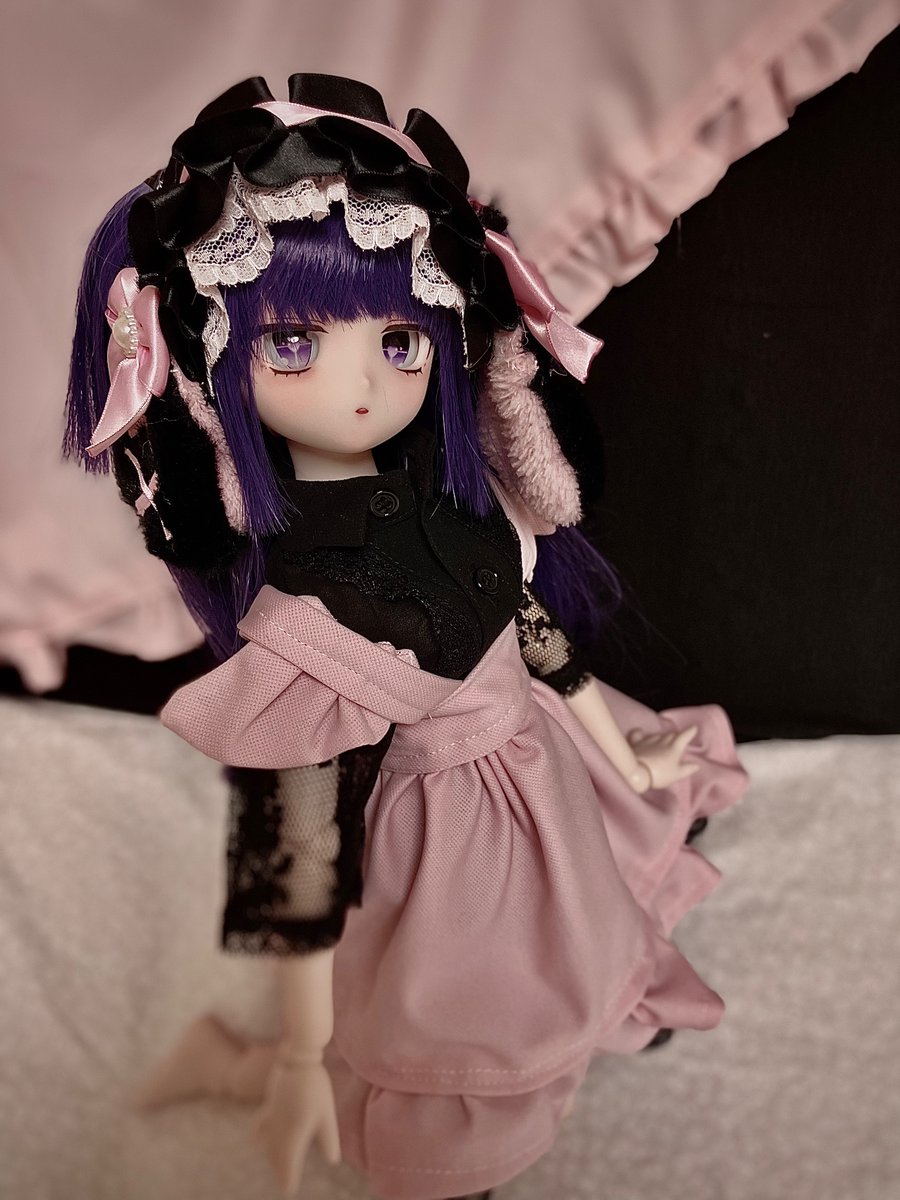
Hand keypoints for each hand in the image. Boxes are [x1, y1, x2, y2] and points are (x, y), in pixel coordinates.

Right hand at [252, 1058, 340, 1196]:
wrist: (297, 1059)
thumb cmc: (316, 1087)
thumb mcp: (326, 1115)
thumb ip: (328, 1138)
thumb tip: (332, 1161)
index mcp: (294, 1132)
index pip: (289, 1162)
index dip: (289, 1178)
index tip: (289, 1192)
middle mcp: (279, 1128)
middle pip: (276, 1155)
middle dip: (280, 1170)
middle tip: (286, 1185)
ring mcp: (272, 1116)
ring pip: (267, 1144)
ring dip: (271, 1157)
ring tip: (275, 1166)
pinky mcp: (270, 1105)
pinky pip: (260, 1127)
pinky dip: (259, 1138)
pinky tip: (256, 1143)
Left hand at [626, 725, 699, 790]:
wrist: (637, 773)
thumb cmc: (660, 775)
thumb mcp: (677, 774)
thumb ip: (687, 769)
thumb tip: (696, 765)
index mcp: (673, 748)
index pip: (683, 737)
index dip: (689, 732)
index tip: (694, 728)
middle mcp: (661, 742)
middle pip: (670, 735)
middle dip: (675, 736)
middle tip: (678, 739)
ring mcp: (648, 741)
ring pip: (657, 735)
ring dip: (662, 737)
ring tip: (663, 740)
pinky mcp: (636, 744)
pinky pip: (638, 734)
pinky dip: (640, 733)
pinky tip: (640, 732)